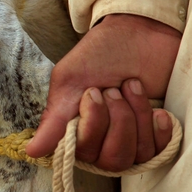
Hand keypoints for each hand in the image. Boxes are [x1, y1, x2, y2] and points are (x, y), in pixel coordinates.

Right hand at [26, 14, 180, 170]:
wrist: (140, 32)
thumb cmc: (99, 54)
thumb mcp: (69, 82)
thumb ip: (54, 120)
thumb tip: (32, 152)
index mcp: (75, 132)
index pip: (83, 152)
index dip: (93, 123)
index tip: (93, 91)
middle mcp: (101, 144)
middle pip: (112, 159)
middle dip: (118, 120)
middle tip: (114, 89)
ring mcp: (130, 142)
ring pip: (136, 154)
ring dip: (137, 116)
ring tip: (132, 87)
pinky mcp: (155, 138)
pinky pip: (159, 152)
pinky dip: (159, 130)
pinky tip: (158, 111)